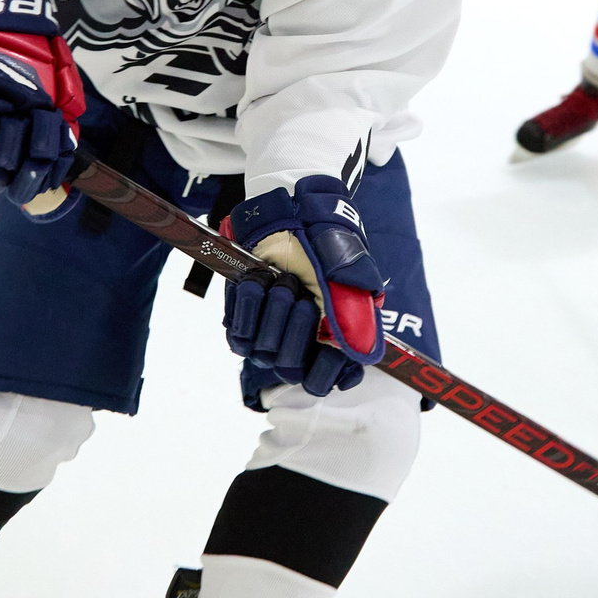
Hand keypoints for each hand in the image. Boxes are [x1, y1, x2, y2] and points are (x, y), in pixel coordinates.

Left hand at [223, 178, 388, 396]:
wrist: (291, 215)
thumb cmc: (326, 243)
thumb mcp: (351, 265)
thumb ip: (357, 301)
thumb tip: (359, 346)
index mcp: (330, 342)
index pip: (323, 382)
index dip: (325, 373)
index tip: (330, 347)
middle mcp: (298, 347)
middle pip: (290, 368)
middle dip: (296, 328)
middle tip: (299, 293)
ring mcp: (267, 340)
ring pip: (263, 352)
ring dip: (273, 313)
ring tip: (281, 279)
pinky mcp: (241, 327)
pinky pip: (238, 336)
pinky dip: (248, 306)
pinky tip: (258, 280)